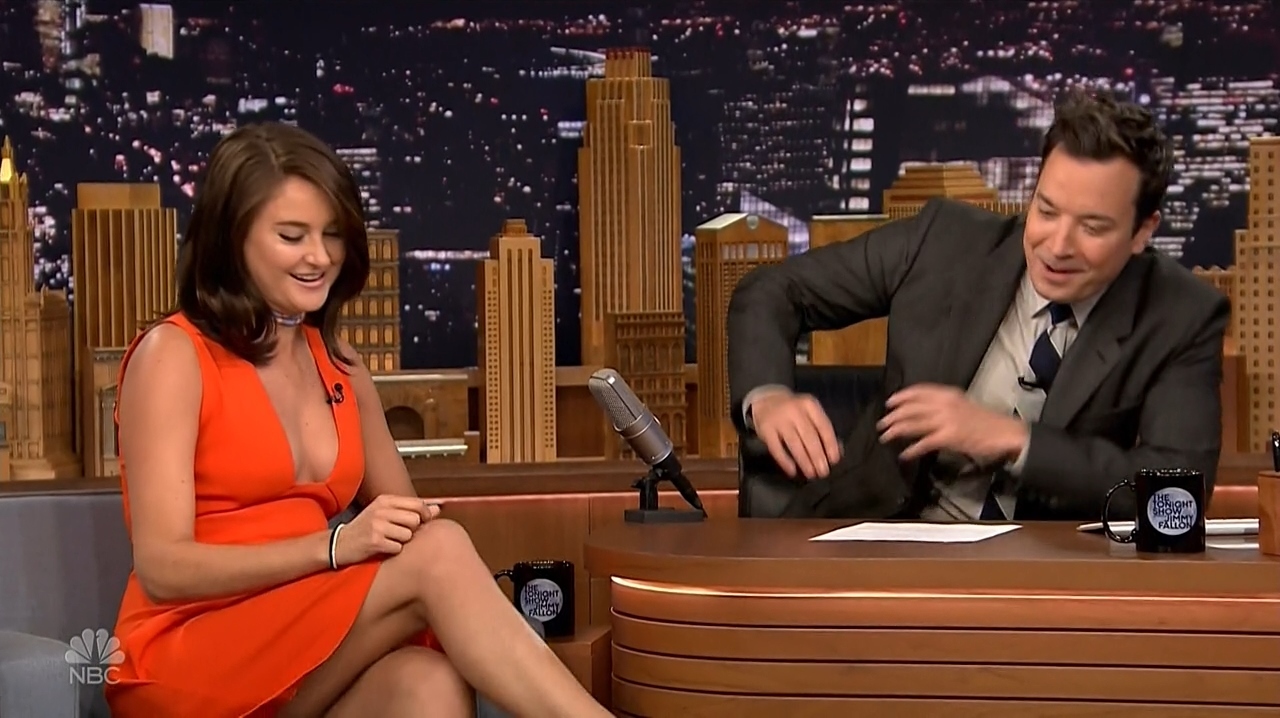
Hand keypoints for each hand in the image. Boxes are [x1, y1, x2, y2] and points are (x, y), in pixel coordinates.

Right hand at [334, 495, 439, 566]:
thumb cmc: (366, 528)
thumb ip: (411, 510)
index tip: (422, 522)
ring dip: (402, 541)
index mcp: (385, 500)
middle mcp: (381, 510)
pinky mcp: (375, 542)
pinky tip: (383, 548)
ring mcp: (377, 526)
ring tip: (390, 540)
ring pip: (408, 535)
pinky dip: (393, 551)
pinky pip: (398, 548)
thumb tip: (438, 508)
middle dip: (413, 529)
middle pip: (415, 519)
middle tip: (401, 533)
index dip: (425, 515)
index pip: (417, 503)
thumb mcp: (385, 513)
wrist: (339, 544)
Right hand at [749, 391, 841, 479]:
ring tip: (811, 474)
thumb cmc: (794, 411)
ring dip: (804, 461)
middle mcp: (794, 410)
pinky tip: (792, 471)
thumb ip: (823, 429)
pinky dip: (785, 461)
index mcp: (809, 405)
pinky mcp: (765, 430)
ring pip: (794, 443)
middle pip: (809, 436)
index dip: (830, 445)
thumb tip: (837, 452)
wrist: (766, 400)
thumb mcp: (810, 413)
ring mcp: (779, 420)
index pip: (824, 426)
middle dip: (818, 456)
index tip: (834, 460)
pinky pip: (776, 448)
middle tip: (823, 472)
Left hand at [877, 384, 1027, 463]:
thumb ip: (943, 405)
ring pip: (913, 424)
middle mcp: (944, 404)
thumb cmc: (985, 420)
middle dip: (893, 416)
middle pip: (911, 408)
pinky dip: (912, 450)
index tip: (889, 402)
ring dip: (897, 431)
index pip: (918, 391)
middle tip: (882, 423)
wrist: (1005, 432)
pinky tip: (904, 454)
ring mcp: (945, 420)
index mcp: (948, 394)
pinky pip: (923, 443)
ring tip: (886, 437)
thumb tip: (922, 411)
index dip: (901, 396)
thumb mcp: (962, 404)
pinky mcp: (948, 437)